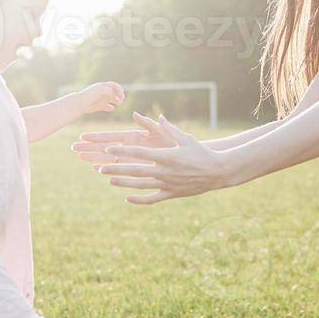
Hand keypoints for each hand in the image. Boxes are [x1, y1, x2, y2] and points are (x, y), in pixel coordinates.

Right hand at [72, 110, 172, 165]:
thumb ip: (148, 124)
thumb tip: (135, 114)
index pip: (111, 136)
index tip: (82, 136)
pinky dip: (108, 169)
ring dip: (94, 158)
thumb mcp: (160, 131)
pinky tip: (97, 170)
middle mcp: (129, 147)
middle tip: (73, 147)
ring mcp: (131, 158)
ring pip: (108, 158)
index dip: (96, 137)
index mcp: (133, 137)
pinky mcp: (135, 167)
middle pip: (105, 147)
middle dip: (89, 147)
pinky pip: (118, 169)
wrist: (183, 156)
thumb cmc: (173, 141)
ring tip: (80, 157)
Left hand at [78, 81, 124, 114]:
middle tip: (121, 100)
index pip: (114, 85)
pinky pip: (107, 107)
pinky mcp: (99, 106)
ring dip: (117, 101)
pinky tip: (111, 108)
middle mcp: (103, 92)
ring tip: (118, 103)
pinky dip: (110, 108)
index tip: (121, 94)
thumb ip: (107, 90)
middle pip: (115, 92)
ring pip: (112, 99)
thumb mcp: (99, 90)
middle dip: (119, 95)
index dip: (119, 89)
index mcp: (102, 86)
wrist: (79, 104)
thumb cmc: (89, 95)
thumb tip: (114, 92)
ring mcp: (101, 99)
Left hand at [92, 112, 231, 203]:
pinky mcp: (172, 194)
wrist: (218, 171)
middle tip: (100, 168)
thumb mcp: (186, 138)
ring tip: (110, 181)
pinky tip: (127, 198)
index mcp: (166, 156)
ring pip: (141, 185)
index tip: (108, 150)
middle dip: (116, 169)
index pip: (139, 153)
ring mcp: (168, 184)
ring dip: (124, 183)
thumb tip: (159, 117)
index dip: (122, 152)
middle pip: (135, 170)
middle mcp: (165, 171)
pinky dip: (139, 199)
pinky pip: (153, 198)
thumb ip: (169, 129)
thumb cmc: (202, 152)